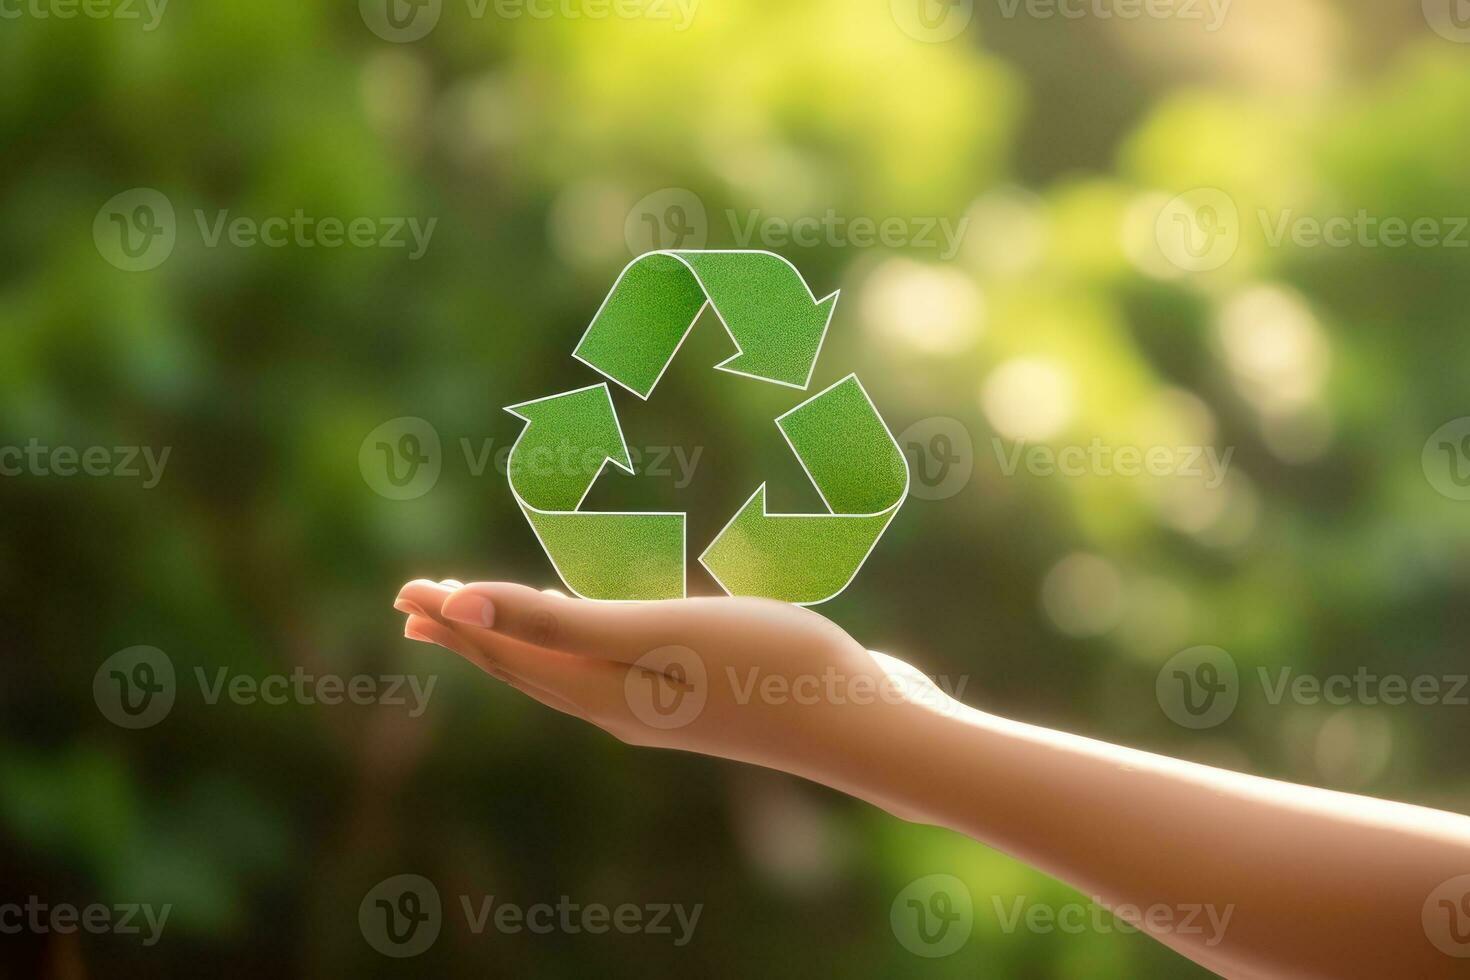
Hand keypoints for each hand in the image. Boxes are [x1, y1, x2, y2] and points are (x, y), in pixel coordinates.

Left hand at [392, 579, 958, 813]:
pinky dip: (582, 641)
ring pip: (567, 669)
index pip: (507, 652)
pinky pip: (615, 663)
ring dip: (520, 638)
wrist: (861, 721)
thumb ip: (559, 622)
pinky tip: (600, 627)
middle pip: (526, 667)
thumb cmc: (764, 667)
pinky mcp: (701, 691)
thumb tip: (460, 607)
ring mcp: (662, 704)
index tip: (408, 592)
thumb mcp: (654, 633)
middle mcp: (620, 706)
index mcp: (599, 692)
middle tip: (420, 604)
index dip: (455, 618)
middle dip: (472, 631)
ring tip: (489, 618)